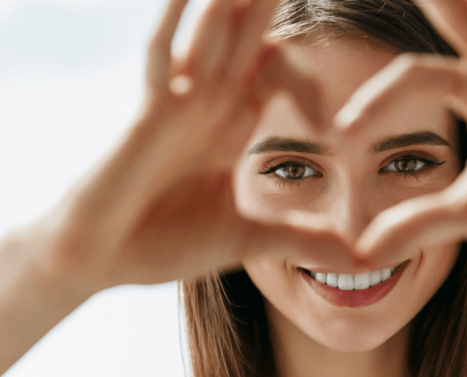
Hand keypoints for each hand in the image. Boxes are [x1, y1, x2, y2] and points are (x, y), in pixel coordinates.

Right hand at [26, 0, 353, 289]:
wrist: (102, 259)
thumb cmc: (163, 244)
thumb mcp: (248, 239)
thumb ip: (302, 239)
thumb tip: (364, 261)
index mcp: (231, 130)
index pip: (274, 76)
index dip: (304, 63)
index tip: (348, 46)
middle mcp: (207, 107)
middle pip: (246, 41)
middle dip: (268, 6)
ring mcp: (177, 105)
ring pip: (210, 36)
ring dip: (231, 1)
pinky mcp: (149, 114)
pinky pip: (161, 57)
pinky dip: (174, 24)